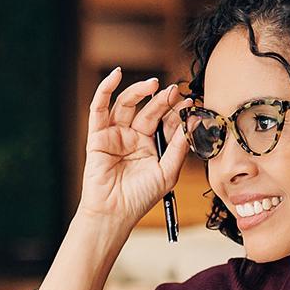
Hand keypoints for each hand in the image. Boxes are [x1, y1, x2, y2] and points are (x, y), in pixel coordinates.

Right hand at [79, 67, 191, 227]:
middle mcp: (133, 137)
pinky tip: (115, 76)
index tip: (189, 102)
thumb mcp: (168, 172)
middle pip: (148, 109)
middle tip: (175, 91)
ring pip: (126, 104)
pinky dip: (104, 90)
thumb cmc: (140, 198)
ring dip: (139, 91)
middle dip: (162, 99)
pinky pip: (99, 108)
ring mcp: (115, 134)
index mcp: (150, 145)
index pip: (164, 120)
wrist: (115, 214)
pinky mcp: (98, 136)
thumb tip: (191, 122)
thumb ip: (178, 147)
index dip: (176, 110)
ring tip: (154, 85)